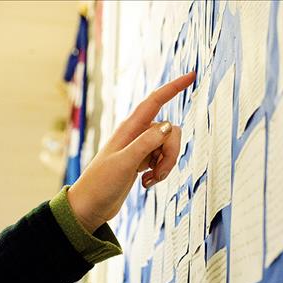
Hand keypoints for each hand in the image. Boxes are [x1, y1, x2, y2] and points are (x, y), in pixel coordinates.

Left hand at [67, 72, 195, 232]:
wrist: (90, 207)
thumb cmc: (100, 184)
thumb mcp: (124, 163)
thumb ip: (147, 143)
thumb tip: (170, 127)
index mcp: (130, 128)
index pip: (156, 101)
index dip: (174, 87)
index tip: (191, 75)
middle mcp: (137, 134)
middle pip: (170, 131)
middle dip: (172, 152)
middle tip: (159, 172)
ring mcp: (141, 148)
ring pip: (169, 147)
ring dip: (166, 165)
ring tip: (150, 180)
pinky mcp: (142, 161)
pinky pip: (163, 160)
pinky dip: (161, 172)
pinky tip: (146, 183)